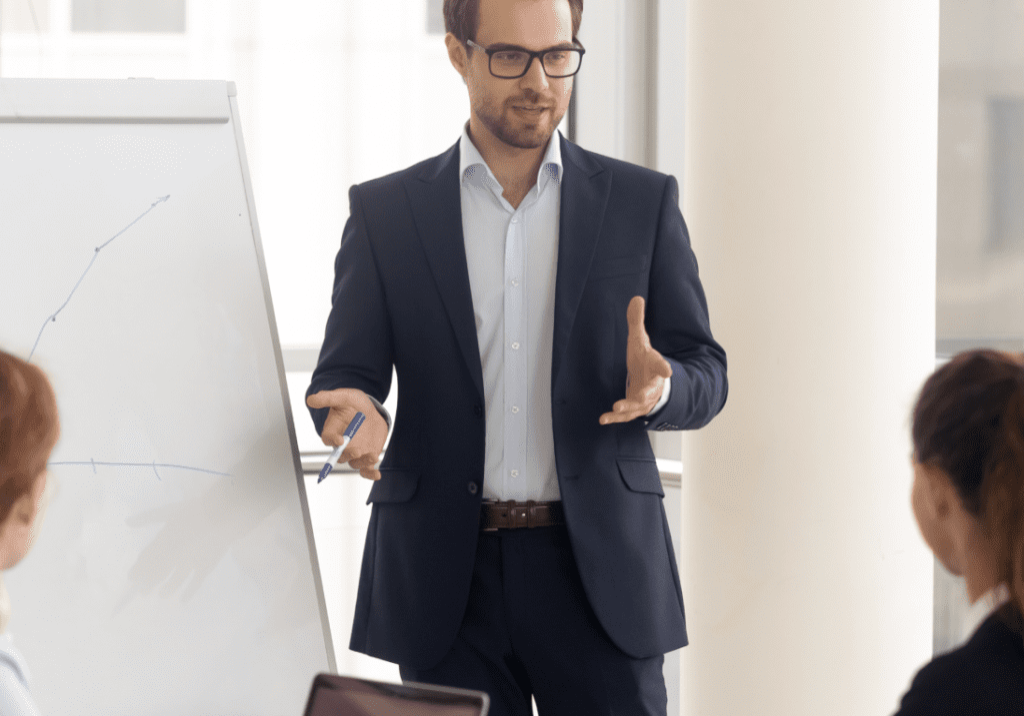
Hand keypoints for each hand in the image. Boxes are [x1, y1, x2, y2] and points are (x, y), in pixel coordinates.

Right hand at [306, 388, 388, 479]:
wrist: (370, 409)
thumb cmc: (353, 403)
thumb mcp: (343, 397)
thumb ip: (328, 398)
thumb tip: (311, 399)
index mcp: (333, 431)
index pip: (328, 439)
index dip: (332, 440)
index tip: (340, 440)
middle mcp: (342, 445)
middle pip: (341, 455)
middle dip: (348, 454)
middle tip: (357, 451)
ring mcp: (354, 452)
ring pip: (355, 463)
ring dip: (363, 462)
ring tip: (373, 456)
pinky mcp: (366, 456)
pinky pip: (366, 469)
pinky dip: (371, 474)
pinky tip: (377, 474)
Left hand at [599, 296, 671, 424]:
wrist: (652, 383)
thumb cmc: (644, 360)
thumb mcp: (640, 341)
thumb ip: (637, 322)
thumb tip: (636, 298)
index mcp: (654, 367)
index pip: (661, 367)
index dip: (664, 368)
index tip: (668, 371)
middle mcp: (651, 387)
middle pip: (650, 392)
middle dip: (645, 394)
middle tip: (641, 397)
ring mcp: (643, 400)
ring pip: (637, 407)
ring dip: (627, 408)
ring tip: (616, 408)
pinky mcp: (633, 410)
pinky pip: (624, 416)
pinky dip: (614, 418)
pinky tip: (602, 419)